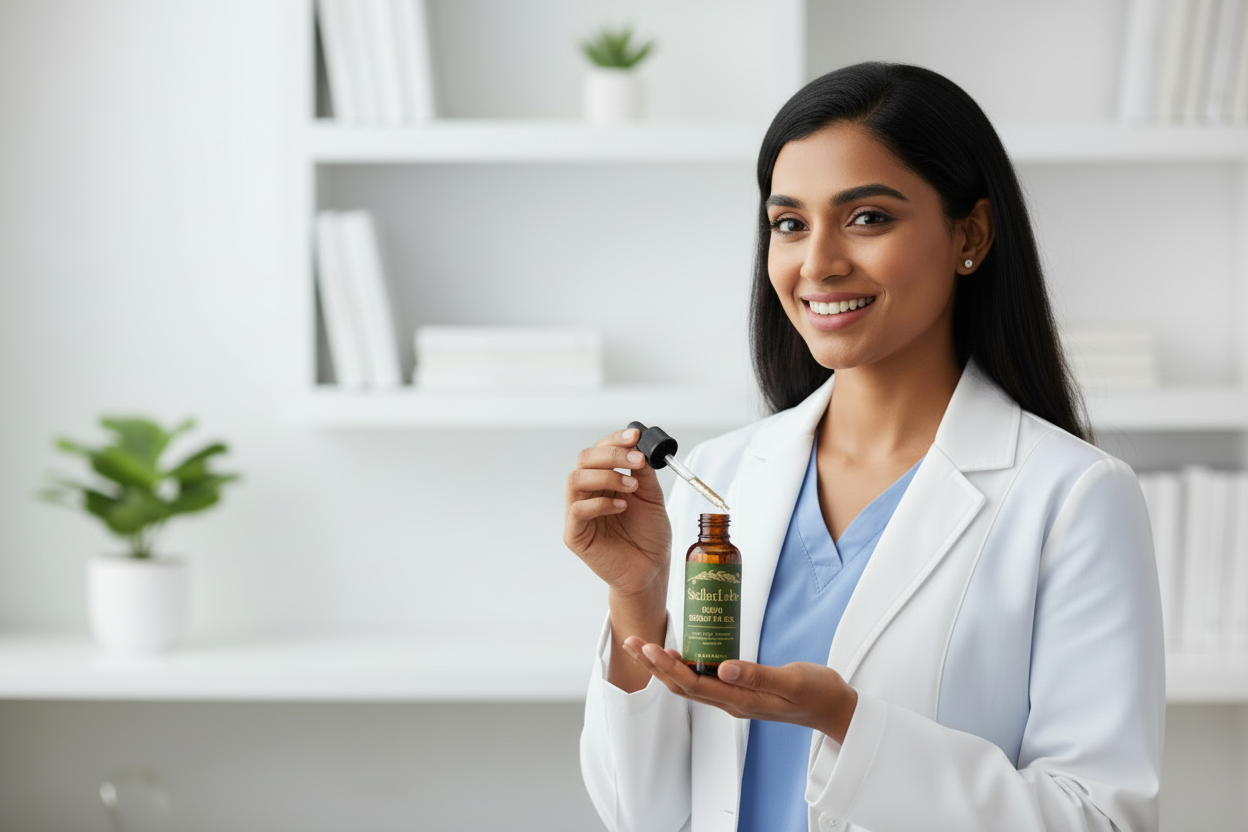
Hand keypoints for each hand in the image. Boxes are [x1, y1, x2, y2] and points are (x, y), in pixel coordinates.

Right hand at [564, 427, 671, 599]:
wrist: (652, 570)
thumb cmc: (649, 536)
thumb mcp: (652, 497)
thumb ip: (643, 473)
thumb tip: (638, 446)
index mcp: (604, 481)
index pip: (599, 451)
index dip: (615, 440)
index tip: (636, 436)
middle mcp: (589, 493)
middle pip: (584, 459)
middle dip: (611, 454)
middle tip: (636, 460)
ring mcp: (579, 513)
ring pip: (576, 479)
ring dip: (606, 476)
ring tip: (631, 486)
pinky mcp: (575, 535)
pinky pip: (578, 510)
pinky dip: (600, 502)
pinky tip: (621, 507)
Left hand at [621, 637, 858, 743]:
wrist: (835, 708)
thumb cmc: (817, 693)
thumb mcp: (792, 681)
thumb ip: (758, 675)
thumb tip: (723, 668)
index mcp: (741, 700)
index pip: (693, 684)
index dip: (667, 666)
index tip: (649, 647)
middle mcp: (731, 702)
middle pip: (683, 685)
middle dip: (654, 665)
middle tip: (632, 642)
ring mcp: (735, 698)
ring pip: (690, 683)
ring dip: (664, 666)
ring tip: (644, 647)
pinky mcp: (740, 690)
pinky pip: (703, 680)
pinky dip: (684, 666)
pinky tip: (679, 653)